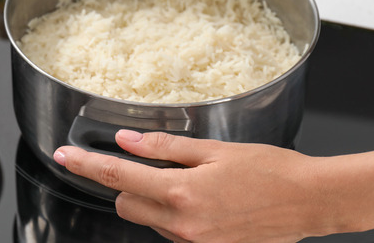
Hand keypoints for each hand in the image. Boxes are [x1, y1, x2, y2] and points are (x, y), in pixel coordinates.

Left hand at [53, 130, 342, 242]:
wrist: (309, 202)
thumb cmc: (270, 170)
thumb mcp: (214, 150)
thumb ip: (164, 147)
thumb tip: (126, 140)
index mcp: (181, 193)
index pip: (117, 178)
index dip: (85, 166)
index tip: (64, 156)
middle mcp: (182, 225)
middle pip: (127, 204)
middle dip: (127, 185)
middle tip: (149, 164)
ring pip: (150, 219)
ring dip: (153, 199)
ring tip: (191, 181)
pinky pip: (173, 232)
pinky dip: (175, 214)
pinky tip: (205, 200)